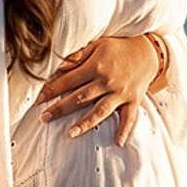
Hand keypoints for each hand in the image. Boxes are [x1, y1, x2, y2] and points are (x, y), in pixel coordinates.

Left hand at [37, 31, 166, 143]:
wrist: (148, 51)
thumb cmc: (118, 47)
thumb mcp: (98, 44)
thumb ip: (78, 55)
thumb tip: (60, 66)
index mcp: (96, 66)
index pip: (69, 80)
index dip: (52, 89)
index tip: (38, 99)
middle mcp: (107, 81)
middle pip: (80, 97)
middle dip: (60, 108)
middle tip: (43, 118)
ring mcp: (121, 93)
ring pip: (100, 110)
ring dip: (85, 123)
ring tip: (71, 133)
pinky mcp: (133, 100)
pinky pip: (129, 117)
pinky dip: (124, 130)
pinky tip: (117, 143)